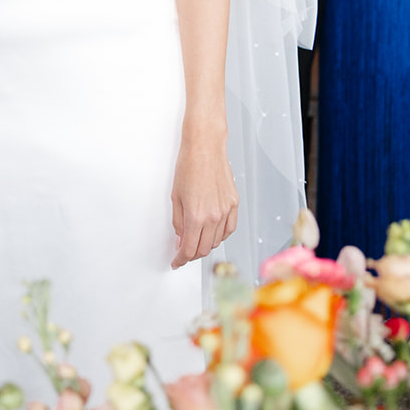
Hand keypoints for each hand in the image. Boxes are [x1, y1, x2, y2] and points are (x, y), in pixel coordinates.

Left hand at [170, 130, 237, 268]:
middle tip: (183, 252)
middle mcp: (213, 217)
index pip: (188, 249)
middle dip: (191, 254)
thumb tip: (180, 239)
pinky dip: (220, 236)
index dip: (181, 259)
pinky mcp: (234, 204)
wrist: (205, 147)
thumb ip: (178, 222)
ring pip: (217, 241)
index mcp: (195, 216)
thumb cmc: (188, 166)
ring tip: (196, 240)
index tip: (176, 261)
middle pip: (203, 249)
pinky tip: (213, 232)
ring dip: (205, 245)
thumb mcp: (175, 196)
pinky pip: (229, 229)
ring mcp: (226, 211)